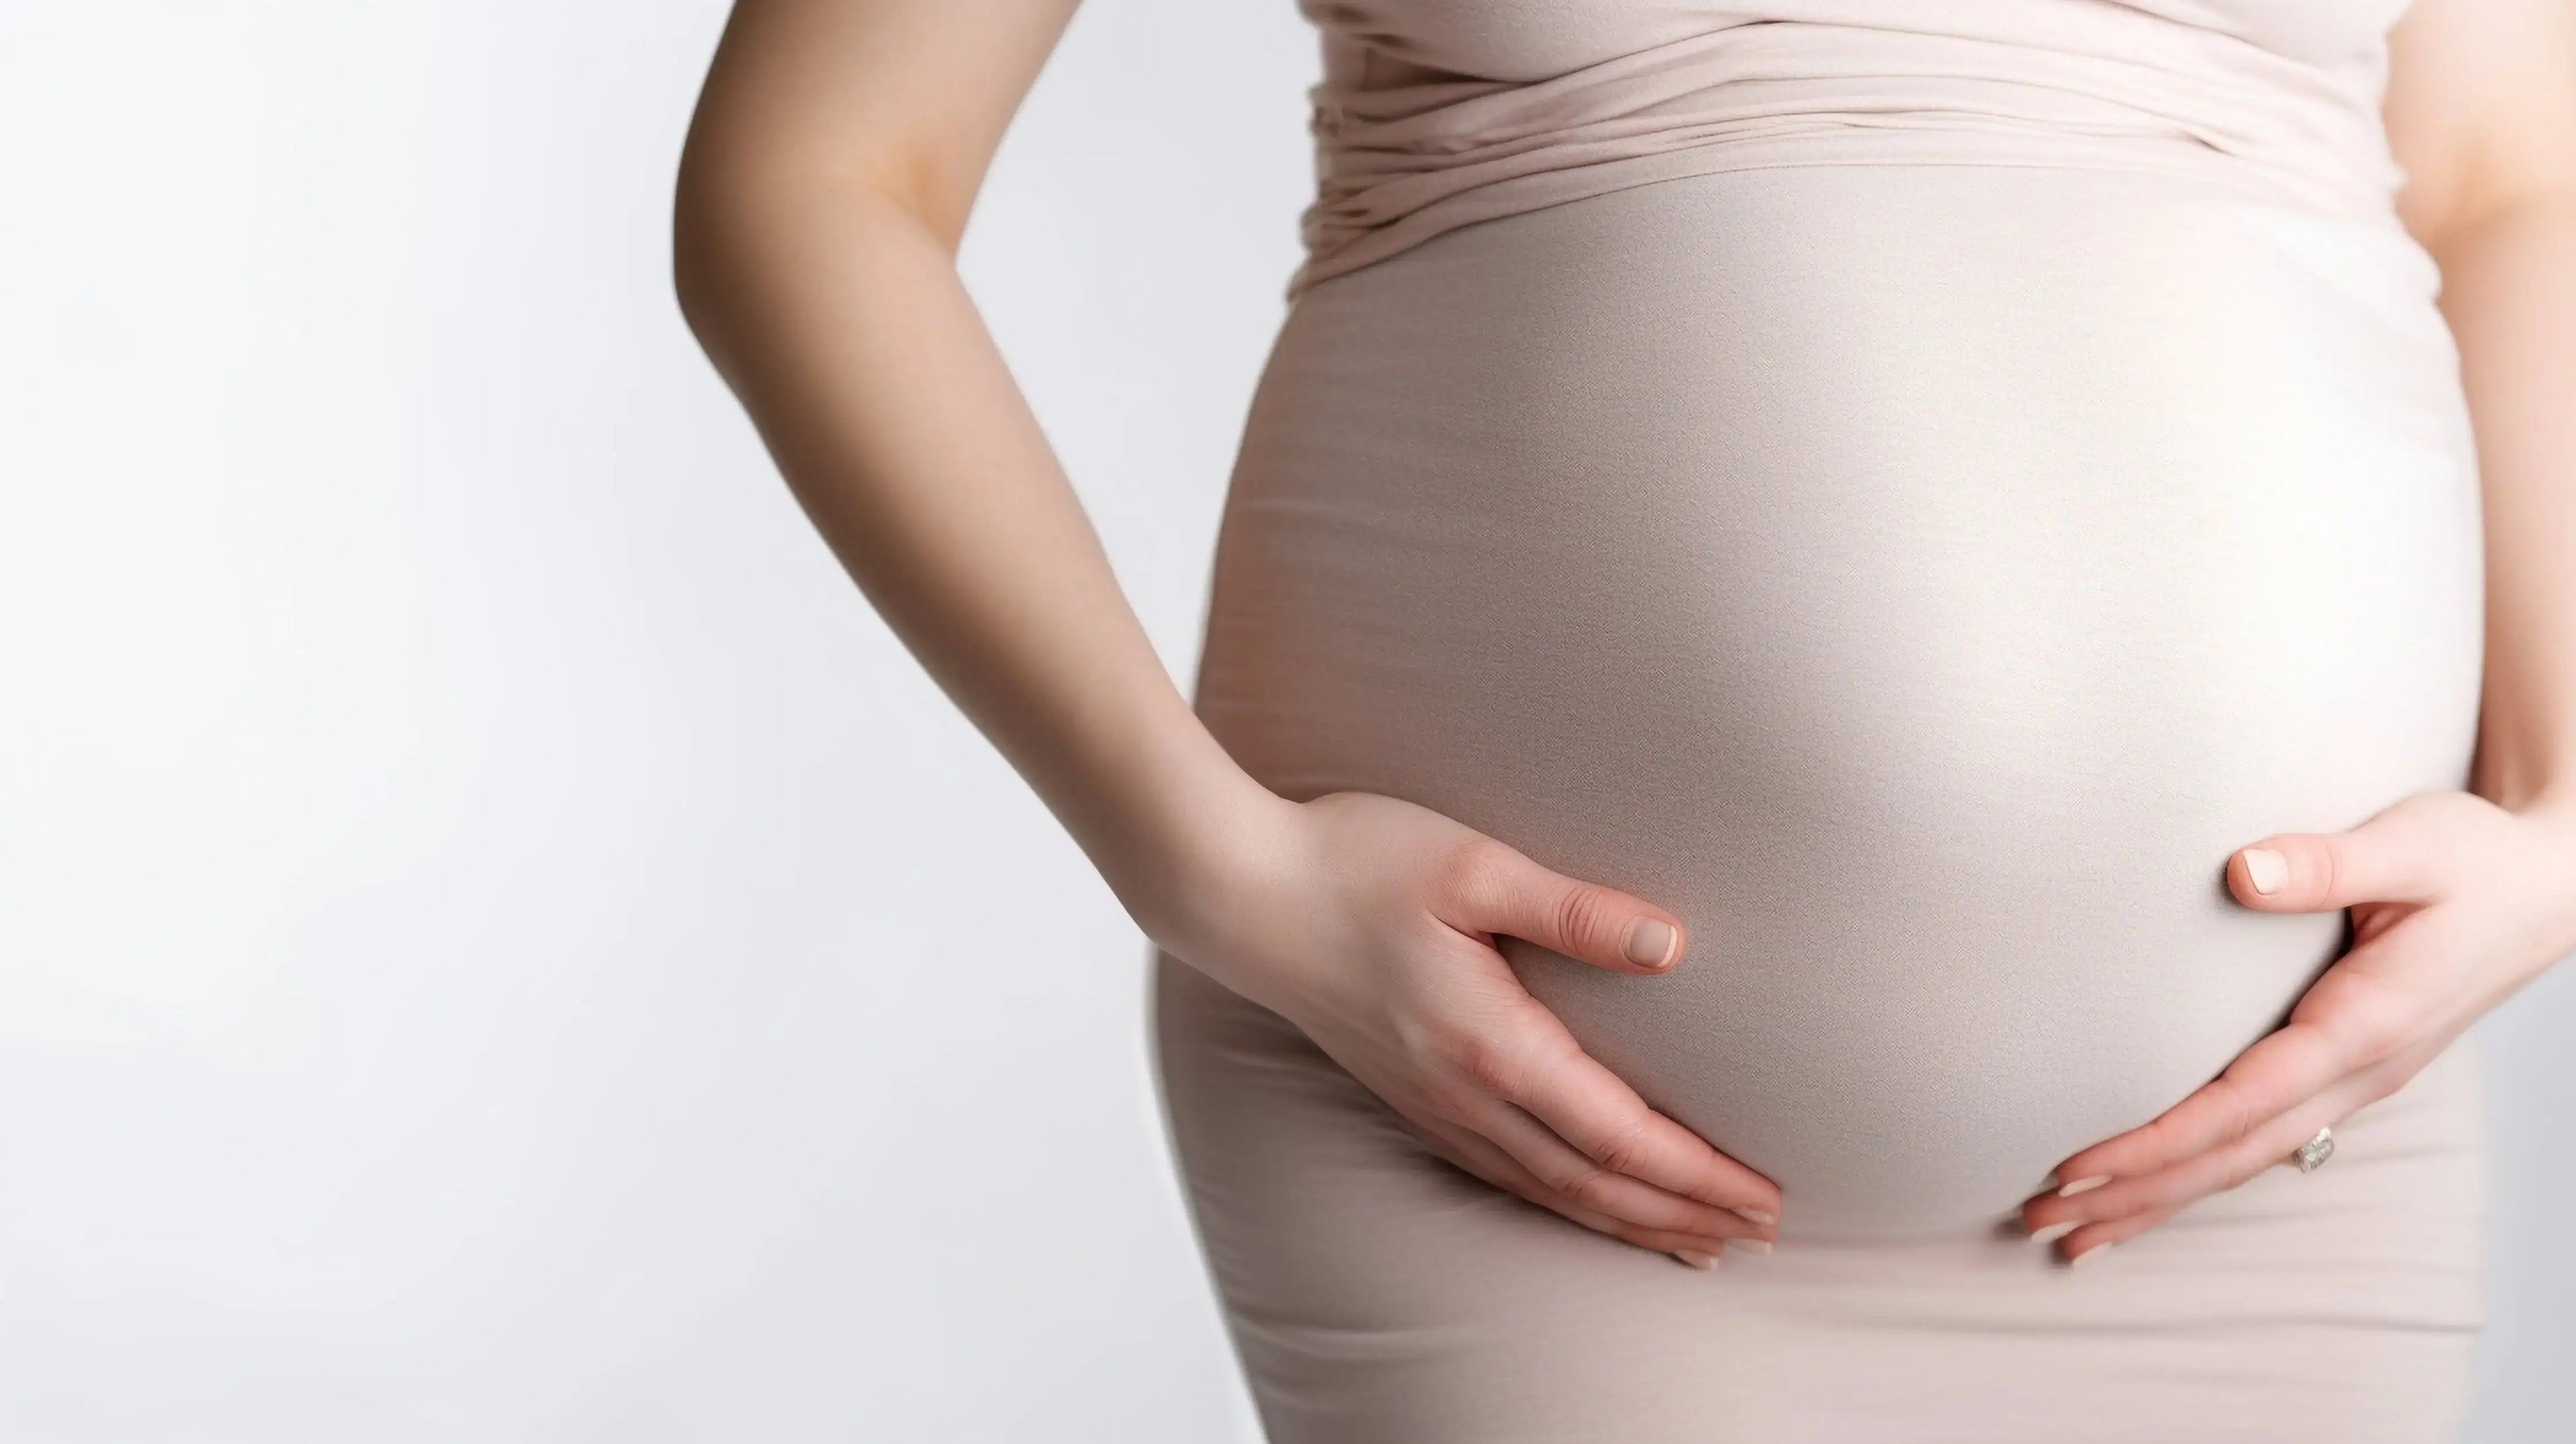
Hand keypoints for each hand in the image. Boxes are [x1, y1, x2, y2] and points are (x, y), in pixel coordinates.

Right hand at [1161, 790, 1780, 1266]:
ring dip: (1630, 1223)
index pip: (1618, 1137)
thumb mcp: (1473, 867)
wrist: (1241, 892)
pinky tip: (1589, 1204)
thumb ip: (1575, 910)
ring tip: (1697, 1243)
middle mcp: (1464, 1093)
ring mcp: (1432, 1103)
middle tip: (1757, 1235)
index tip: (1760, 1197)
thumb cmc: (1353, 862)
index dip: (1695, 1176)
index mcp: (1492, 1043)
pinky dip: (1566, 1204)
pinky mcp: (1409, 1095)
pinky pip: (1505, 1176)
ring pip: (1550, 1192)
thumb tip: (1672, 945)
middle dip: (1681, 1217)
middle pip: (1594, 1184)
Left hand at [2020, 789, 2575, 1262]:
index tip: (2077, 1164)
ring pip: (2243, 1164)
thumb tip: (2242, 871)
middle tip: (2037, 1221)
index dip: (2155, 1140)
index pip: (2240, 1102)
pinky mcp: (2346, 1076)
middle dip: (2132, 1194)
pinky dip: (2196, 1178)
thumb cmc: (2477, 859)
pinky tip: (2148, 1196)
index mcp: (2365, 1024)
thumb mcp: (2413, 845)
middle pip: (2229, 1157)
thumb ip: (2327, 861)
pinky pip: (2261, 1144)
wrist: (2550, 888)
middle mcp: (2358, 1072)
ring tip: (2069, 1236)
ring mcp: (2354, 1083)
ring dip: (2155, 1202)